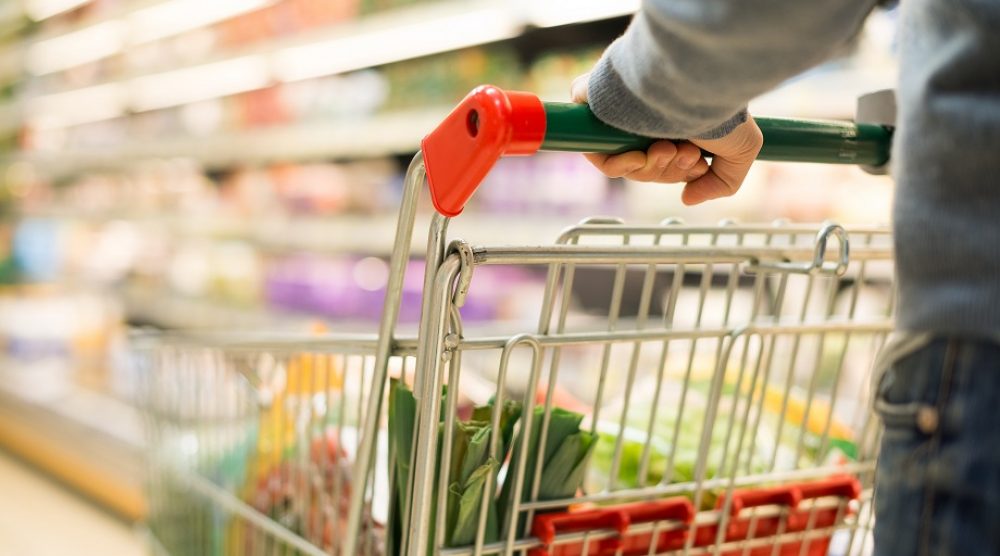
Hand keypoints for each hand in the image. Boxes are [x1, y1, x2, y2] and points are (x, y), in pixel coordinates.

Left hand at [571, 74, 762, 204]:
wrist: (696, 80)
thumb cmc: (721, 108)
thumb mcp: (742, 151)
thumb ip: (721, 182)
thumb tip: (687, 198)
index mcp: (674, 120)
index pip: (663, 162)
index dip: (678, 172)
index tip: (697, 165)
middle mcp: (646, 115)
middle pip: (644, 167)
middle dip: (667, 171)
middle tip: (686, 154)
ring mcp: (620, 112)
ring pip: (623, 164)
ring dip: (650, 168)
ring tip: (670, 148)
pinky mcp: (595, 106)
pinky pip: (595, 151)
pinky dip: (619, 164)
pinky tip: (642, 156)